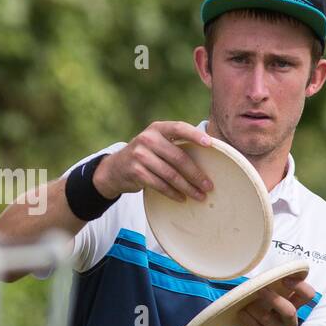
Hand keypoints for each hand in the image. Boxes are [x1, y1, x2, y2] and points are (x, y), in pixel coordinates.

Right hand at [93, 120, 214, 202]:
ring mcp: (140, 155)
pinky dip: (172, 193)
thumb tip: (210, 152)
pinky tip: (181, 198)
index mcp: (157, 128)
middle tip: (209, 186)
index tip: (210, 143)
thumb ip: (175, 143)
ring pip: (170, 174)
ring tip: (199, 195)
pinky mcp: (135, 171)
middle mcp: (147, 139)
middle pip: (178, 157)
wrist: (115, 168)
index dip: (194, 135)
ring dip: (187, 187)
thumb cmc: (145, 155)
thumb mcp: (156, 142)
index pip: (179, 127)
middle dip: (196, 174)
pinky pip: (159, 184)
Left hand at [233, 275, 315, 325]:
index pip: (307, 295)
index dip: (300, 286)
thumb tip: (266, 274)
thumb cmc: (257, 315)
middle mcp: (290, 321)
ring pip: (267, 318)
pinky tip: (242, 313)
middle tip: (260, 291)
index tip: (284, 279)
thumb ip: (270, 287)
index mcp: (293, 306)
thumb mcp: (265, 300)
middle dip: (273, 299)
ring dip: (253, 308)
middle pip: (289, 310)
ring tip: (245, 305)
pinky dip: (247, 318)